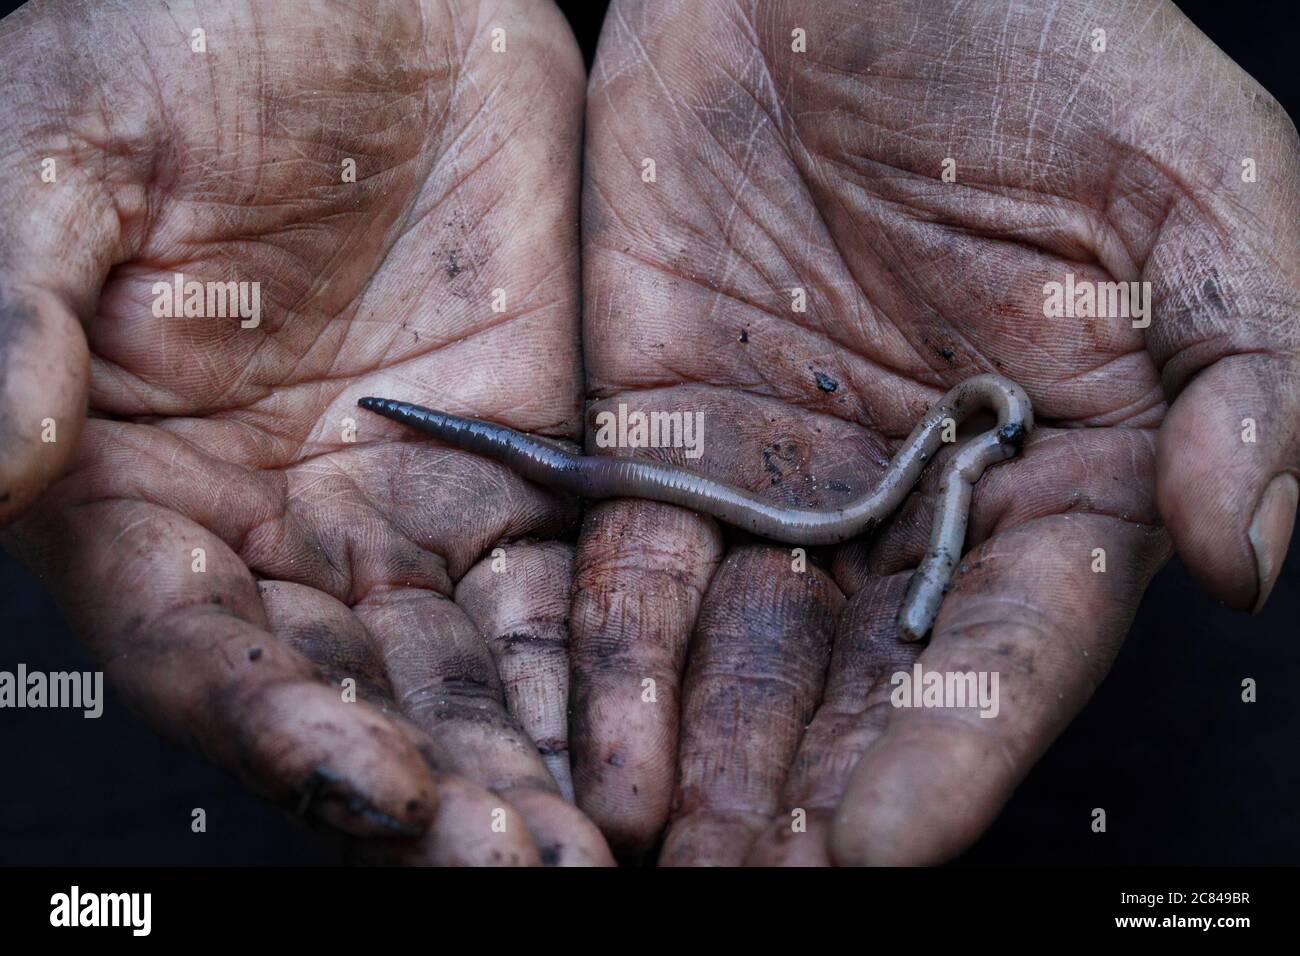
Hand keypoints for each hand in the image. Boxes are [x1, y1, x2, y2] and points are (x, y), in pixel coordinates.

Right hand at [0, 0, 610, 864]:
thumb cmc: (184, 36)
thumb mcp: (70, 150)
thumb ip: (19, 309)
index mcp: (150, 490)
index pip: (209, 652)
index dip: (282, 729)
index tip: (370, 791)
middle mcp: (286, 527)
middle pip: (358, 698)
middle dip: (439, 788)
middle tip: (522, 866)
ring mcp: (415, 504)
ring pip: (475, 670)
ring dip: (532, 760)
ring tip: (592, 847)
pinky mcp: (530, 460)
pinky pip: (570, 586)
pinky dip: (606, 669)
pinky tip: (648, 740)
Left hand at [573, 0, 1298, 863]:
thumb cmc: (1048, 49)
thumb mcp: (1204, 196)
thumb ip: (1255, 382)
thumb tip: (1240, 558)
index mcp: (1058, 470)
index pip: (1008, 643)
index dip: (951, 748)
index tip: (886, 847)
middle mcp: (914, 498)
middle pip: (860, 680)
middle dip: (806, 790)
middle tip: (749, 889)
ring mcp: (781, 470)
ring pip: (736, 648)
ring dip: (698, 756)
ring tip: (655, 856)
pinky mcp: (664, 422)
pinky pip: (629, 556)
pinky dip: (610, 650)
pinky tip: (591, 742)